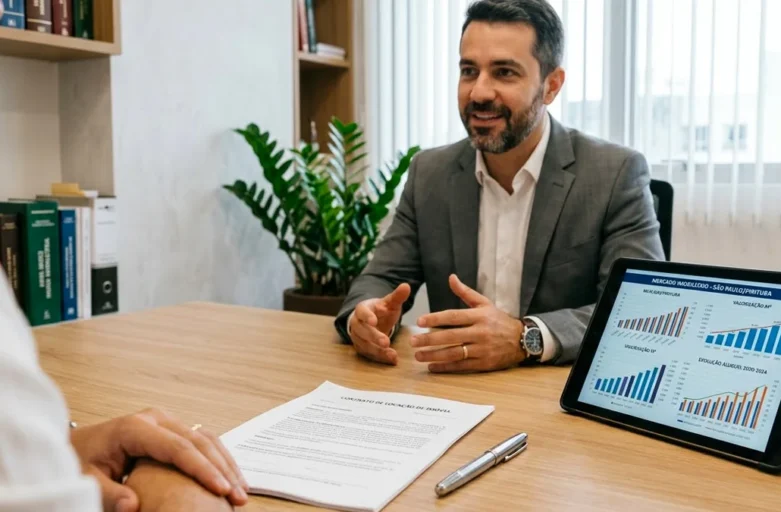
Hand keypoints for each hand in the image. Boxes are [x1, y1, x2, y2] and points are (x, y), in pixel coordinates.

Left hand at [70, 408, 248, 511]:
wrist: (74, 446)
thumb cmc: (78, 460)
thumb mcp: (85, 479)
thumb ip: (108, 493)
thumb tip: (133, 505)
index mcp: (136, 427)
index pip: (179, 448)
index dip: (203, 470)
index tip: (221, 489)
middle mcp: (155, 420)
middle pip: (199, 442)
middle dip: (223, 469)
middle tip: (239, 496)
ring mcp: (165, 423)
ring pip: (206, 439)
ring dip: (226, 464)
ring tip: (241, 490)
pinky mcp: (170, 431)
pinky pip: (200, 442)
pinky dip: (217, 460)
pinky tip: (229, 478)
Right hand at [349, 283, 410, 364]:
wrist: (372, 321)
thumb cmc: (381, 310)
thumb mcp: (390, 303)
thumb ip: (397, 296)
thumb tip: (406, 286)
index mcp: (362, 309)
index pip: (361, 312)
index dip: (366, 316)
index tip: (374, 321)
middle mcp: (357, 324)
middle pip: (362, 331)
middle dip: (373, 337)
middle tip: (386, 342)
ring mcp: (358, 337)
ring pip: (365, 345)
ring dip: (378, 351)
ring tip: (392, 354)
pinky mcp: (362, 348)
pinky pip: (369, 355)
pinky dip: (381, 358)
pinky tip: (392, 360)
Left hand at [410, 274, 524, 372]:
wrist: (523, 340)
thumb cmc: (499, 320)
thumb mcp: (484, 303)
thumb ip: (465, 292)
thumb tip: (451, 277)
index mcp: (479, 316)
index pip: (453, 316)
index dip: (435, 318)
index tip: (419, 321)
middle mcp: (480, 332)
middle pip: (451, 336)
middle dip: (429, 340)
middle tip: (413, 341)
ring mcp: (482, 349)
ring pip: (454, 353)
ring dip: (434, 355)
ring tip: (418, 356)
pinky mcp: (484, 363)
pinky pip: (461, 366)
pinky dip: (446, 367)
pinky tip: (432, 366)